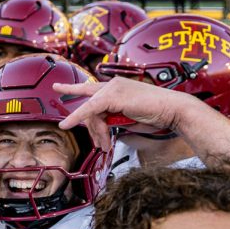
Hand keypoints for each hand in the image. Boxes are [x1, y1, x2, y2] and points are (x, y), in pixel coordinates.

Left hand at [54, 77, 200, 151]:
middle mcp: (112, 84)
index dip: (72, 88)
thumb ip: (110, 117)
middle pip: (89, 107)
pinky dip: (77, 117)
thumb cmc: (154, 115)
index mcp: (116, 86)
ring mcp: (112, 87)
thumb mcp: (126, 117)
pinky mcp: (112, 95)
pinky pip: (90, 109)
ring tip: (105, 143)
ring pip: (90, 112)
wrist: (172, 110)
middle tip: (101, 144)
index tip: (58, 87)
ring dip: (97, 132)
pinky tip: (67, 124)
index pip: (89, 89)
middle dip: (92, 129)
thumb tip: (99, 125)